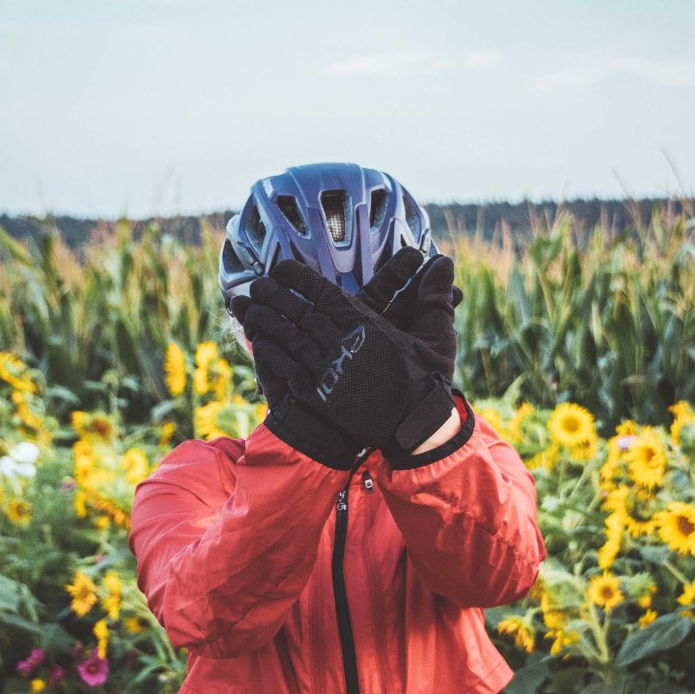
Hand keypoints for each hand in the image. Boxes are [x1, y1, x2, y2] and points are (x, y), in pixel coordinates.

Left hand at [230, 256, 458, 455]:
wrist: (416, 431)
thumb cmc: (427, 384)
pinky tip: (257, 343)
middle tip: (257, 283)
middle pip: (300, 312)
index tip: (280, 268)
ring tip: (249, 308)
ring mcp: (328, 371)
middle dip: (275, 294)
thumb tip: (445, 261)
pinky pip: (287, 369)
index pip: (324, 294)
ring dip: (266, 321)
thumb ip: (434, 298)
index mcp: (366, 327)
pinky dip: (270, 354)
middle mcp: (343, 345)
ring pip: (289, 338)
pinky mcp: (319, 396)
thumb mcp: (437, 337)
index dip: (298, 279)